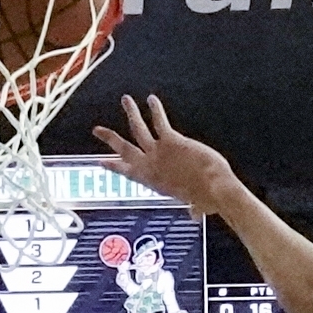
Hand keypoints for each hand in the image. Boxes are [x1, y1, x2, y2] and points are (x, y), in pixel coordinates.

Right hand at [92, 97, 237, 215]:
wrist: (215, 190)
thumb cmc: (209, 200)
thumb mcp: (196, 206)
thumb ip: (193, 208)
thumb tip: (194, 214)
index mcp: (156, 184)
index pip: (129, 173)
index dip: (114, 166)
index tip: (101, 161)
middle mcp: (152, 167)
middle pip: (124, 149)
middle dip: (110, 138)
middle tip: (97, 129)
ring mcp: (159, 153)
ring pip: (138, 129)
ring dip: (131, 113)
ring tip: (126, 99)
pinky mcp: (172, 142)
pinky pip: (159, 122)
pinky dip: (155, 109)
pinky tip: (151, 99)